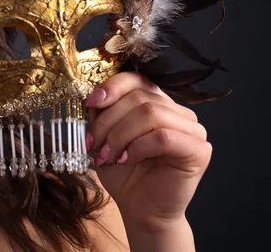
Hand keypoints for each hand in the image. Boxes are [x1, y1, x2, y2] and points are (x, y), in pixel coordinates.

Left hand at [84, 71, 211, 233]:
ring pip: (150, 114)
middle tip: (92, 143)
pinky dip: (138, 147)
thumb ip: (103, 113)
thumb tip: (94, 96)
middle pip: (139, 98)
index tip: (90, 103)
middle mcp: (178, 111)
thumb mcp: (105, 136)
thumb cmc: (124, 173)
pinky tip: (126, 160)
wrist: (141, 210)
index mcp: (156, 102)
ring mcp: (193, 129)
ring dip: (120, 134)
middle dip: (108, 121)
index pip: (136, 79)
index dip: (111, 87)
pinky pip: (163, 137)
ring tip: (106, 155)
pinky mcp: (199, 150)